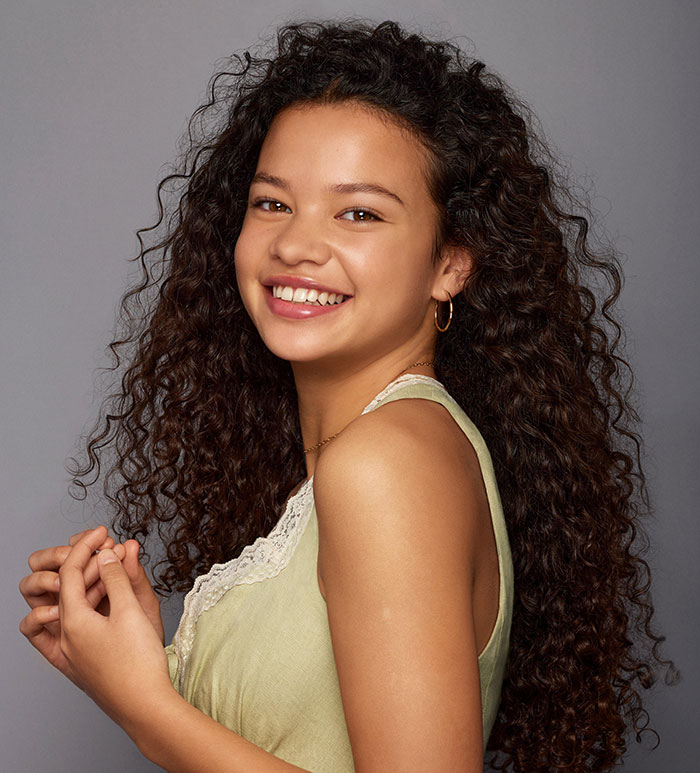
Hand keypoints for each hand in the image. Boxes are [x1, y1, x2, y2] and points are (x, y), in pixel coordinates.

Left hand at [19, 528, 125, 687]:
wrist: (144, 707)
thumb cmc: (139, 663)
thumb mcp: (131, 611)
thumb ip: (116, 578)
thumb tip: (106, 554)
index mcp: (72, 622)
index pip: (72, 572)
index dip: (87, 546)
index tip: (103, 532)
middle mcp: (65, 637)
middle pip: (69, 588)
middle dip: (90, 563)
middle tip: (115, 550)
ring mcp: (71, 652)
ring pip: (72, 607)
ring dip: (91, 584)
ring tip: (115, 572)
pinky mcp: (81, 664)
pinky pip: (73, 628)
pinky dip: (87, 607)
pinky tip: (104, 601)